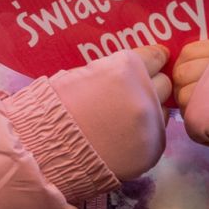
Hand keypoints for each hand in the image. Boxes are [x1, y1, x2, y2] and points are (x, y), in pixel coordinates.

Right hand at [50, 46, 169, 181]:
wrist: (44, 151)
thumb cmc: (52, 108)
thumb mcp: (78, 75)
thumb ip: (110, 70)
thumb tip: (132, 69)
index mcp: (125, 68)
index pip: (156, 56)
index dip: (152, 59)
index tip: (152, 63)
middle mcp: (144, 93)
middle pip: (164, 83)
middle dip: (150, 85)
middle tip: (131, 94)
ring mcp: (150, 124)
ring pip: (162, 110)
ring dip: (148, 111)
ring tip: (123, 120)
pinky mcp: (151, 151)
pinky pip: (155, 136)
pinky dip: (143, 135)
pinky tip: (122, 138)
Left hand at [175, 37, 208, 151]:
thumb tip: (185, 60)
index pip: (189, 52)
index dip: (186, 67)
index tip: (192, 79)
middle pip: (181, 74)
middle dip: (185, 89)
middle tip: (201, 101)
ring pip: (182, 96)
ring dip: (191, 109)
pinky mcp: (206, 114)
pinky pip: (188, 119)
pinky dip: (198, 128)